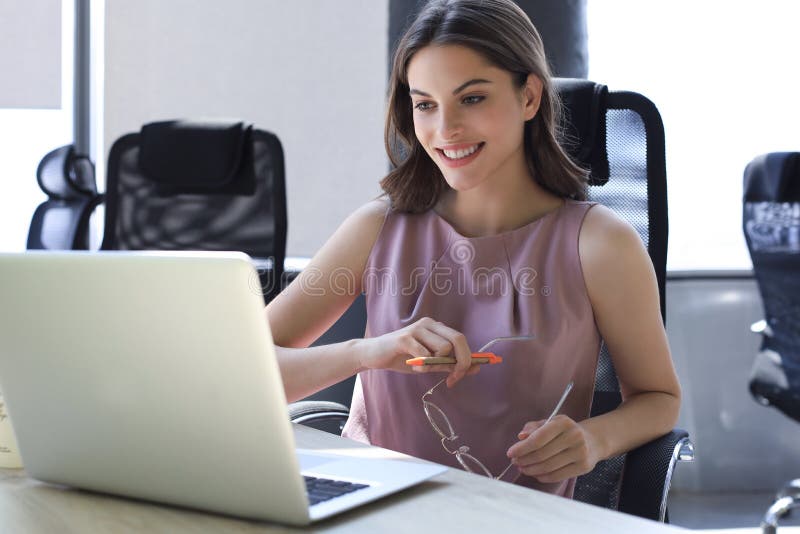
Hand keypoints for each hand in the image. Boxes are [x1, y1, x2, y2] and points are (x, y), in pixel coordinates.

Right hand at [358, 317, 478, 386]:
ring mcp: (416, 329)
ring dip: (436, 365)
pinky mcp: (405, 338)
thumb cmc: (402, 358)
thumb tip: (475, 368)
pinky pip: (425, 355)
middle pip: (458, 339)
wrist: (373, 355)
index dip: (468, 358)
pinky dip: (423, 367)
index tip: (463, 375)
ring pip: (443, 348)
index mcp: (436, 327)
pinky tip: (413, 366)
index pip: (461, 339)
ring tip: (422, 367)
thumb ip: (449, 363)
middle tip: (453, 378)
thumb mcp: (429, 363)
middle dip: (462, 362)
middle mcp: (428, 323)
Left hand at [505, 415, 599, 482]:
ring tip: (522, 468)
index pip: (538, 438)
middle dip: (524, 460)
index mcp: (563, 422)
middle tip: (515, 462)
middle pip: (542, 454)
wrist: (594, 440)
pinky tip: (535, 474)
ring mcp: (580, 452)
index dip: (522, 447)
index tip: (510, 453)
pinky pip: (558, 475)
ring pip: (548, 466)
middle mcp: (574, 436)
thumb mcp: (551, 423)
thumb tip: (520, 436)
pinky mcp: (583, 467)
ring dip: (531, 469)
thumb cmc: (566, 431)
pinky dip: (542, 477)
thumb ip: (534, 427)